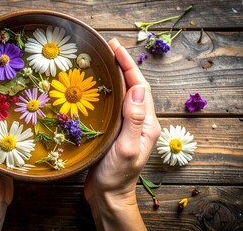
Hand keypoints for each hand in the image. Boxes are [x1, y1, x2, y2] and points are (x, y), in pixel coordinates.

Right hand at [84, 38, 160, 229]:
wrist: (108, 196)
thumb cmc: (117, 175)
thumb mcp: (127, 148)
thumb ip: (135, 119)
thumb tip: (139, 88)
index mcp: (146, 123)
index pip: (139, 86)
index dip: (128, 65)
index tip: (115, 47)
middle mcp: (139, 122)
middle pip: (133, 86)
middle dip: (122, 65)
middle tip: (107, 47)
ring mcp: (127, 126)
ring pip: (123, 94)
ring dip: (114, 76)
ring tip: (102, 61)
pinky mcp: (115, 131)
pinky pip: (113, 105)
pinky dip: (106, 91)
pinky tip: (95, 87)